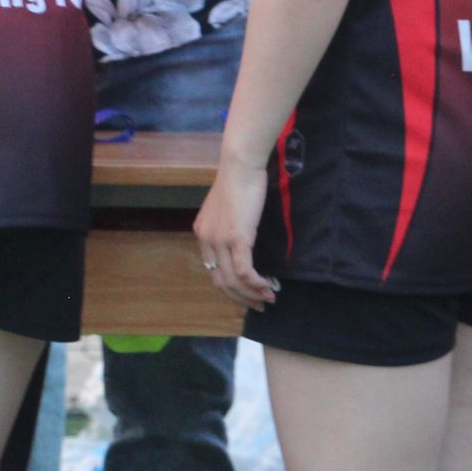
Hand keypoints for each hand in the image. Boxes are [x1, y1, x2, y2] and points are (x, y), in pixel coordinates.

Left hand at [193, 156, 277, 309]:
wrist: (240, 166)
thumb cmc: (239, 182)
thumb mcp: (227, 208)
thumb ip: (228, 227)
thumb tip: (243, 243)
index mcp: (202, 233)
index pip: (213, 270)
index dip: (230, 287)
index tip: (247, 294)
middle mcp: (207, 239)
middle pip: (220, 281)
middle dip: (241, 297)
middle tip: (260, 304)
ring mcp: (220, 240)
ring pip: (233, 280)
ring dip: (252, 294)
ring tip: (269, 298)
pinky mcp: (237, 238)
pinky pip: (245, 271)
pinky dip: (257, 283)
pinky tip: (268, 286)